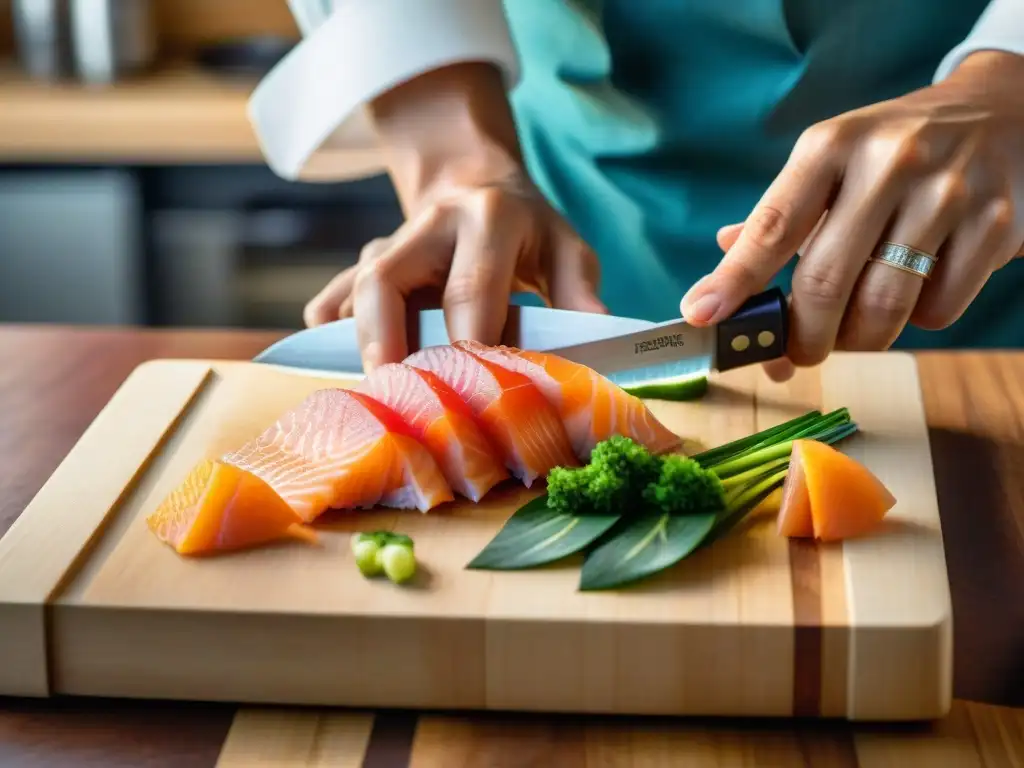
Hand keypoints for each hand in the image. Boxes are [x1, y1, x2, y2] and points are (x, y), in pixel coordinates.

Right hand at [304, 172, 604, 370]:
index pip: (469, 288)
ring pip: (356, 290)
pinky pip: (333, 299)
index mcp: (487, 219)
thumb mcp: (565, 247)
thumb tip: (598, 329)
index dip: (466, 344)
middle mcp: (430, 224)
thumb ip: (578, 286)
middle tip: (398, 401)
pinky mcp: (366, 261)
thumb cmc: (528, 232)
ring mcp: (391, 241)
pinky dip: (333, 331)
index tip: (470, 394)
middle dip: (387, 345)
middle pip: (386, 282)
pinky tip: (339, 361)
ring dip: (361, 346)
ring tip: (377, 398)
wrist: (478, 187)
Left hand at [680, 51, 1023, 380]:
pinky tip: (916, 293)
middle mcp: (888, 163)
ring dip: (857, 340)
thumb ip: (779, 218)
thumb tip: (720, 277)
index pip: (772, 226)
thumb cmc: (895, 149)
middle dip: (801, 337)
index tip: (702, 316)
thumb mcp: (832, 159)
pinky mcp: (997, 226)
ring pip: (883, 308)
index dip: (734, 280)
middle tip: (795, 354)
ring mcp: (948, 193)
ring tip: (852, 332)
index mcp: (831, 146)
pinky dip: (917, 321)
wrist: (1005, 111)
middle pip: (825, 282)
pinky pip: (938, 311)